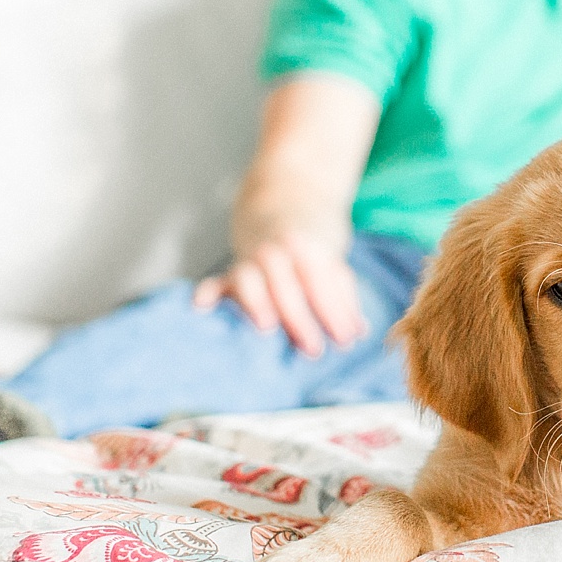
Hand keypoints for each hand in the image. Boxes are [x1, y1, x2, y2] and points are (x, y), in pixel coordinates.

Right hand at [193, 231, 366, 357]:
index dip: (334, 311)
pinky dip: (207, 292)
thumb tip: (359, 332)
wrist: (278, 212)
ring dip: (257, 303)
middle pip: (286, 285)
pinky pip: (215, 282)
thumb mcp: (332, 267)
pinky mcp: (229, 273)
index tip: (344, 340)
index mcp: (305, 247)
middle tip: (313, 349)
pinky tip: (202, 307)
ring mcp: (249, 260)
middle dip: (300, 319)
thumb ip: (344, 298)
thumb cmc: (310, 254)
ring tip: (266, 328)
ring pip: (250, 279)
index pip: (321, 282)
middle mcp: (274, 252)